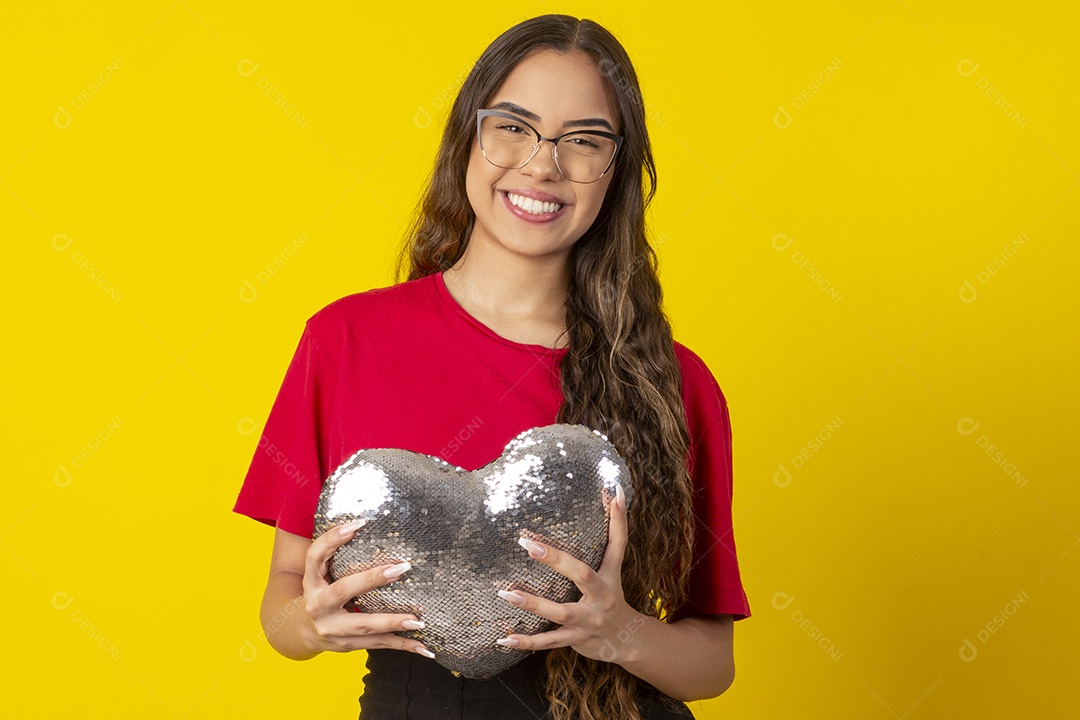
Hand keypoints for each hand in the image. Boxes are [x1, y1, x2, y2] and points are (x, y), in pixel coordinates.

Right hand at [298, 520, 435, 658]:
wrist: (301, 631)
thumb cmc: (319, 591)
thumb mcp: (319, 572)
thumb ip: (334, 553)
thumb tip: (363, 521)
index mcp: (310, 582)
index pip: (315, 556)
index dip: (333, 539)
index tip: (359, 524)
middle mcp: (318, 606)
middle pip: (342, 590)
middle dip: (372, 579)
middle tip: (401, 567)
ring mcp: (331, 629)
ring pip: (363, 625)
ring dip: (392, 622)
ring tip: (418, 619)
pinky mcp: (347, 645)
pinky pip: (377, 644)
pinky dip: (403, 646)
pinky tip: (424, 647)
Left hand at [493, 483, 644, 662]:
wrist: (627, 640)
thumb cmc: (614, 594)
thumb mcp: (616, 565)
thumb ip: (616, 531)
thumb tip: (618, 492)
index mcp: (608, 578)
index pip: (608, 548)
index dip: (604, 526)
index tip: (595, 502)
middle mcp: (599, 599)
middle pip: (581, 576)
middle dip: (555, 560)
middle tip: (526, 544)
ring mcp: (586, 622)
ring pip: (560, 614)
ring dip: (533, 605)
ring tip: (505, 594)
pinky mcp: (574, 640)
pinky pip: (548, 643)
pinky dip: (526, 642)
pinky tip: (504, 640)